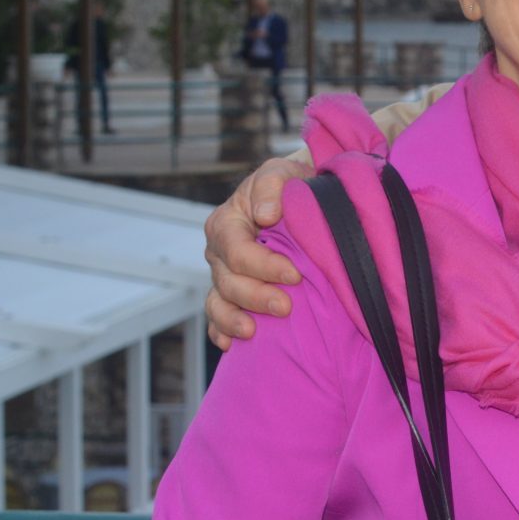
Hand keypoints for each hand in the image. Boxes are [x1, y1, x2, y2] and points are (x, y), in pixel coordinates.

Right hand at [201, 153, 309, 346]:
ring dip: (233, 319)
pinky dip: (222, 331)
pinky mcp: (233, 294)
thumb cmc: (291, 185)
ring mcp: (224, 275)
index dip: (263, 265)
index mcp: (226, 224)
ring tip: (253, 332)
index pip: (237, 250)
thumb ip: (271, 185)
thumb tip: (265, 214)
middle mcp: (219, 252)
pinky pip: (218, 317)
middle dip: (255, 296)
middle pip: (227, 281)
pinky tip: (231, 346)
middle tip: (285, 306)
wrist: (300, 198)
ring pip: (219, 302)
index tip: (294, 274)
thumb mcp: (282, 173)